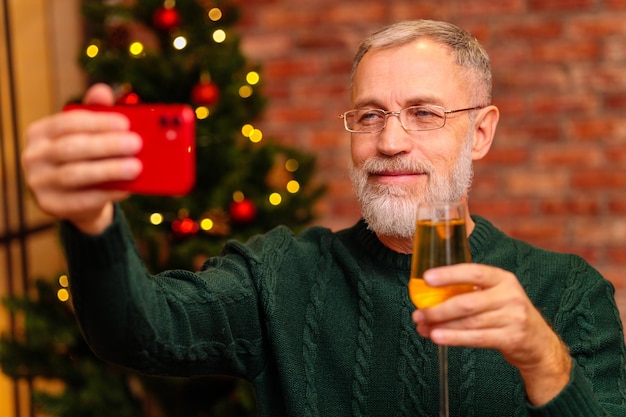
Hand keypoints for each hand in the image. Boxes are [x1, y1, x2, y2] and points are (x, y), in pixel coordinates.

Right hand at [21, 83, 141, 233]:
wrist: (76, 200)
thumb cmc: (85, 158)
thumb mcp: (88, 134)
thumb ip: (95, 113)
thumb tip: (103, 90)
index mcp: (40, 132)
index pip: (68, 123)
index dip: (98, 122)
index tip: (126, 123)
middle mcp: (33, 156)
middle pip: (72, 148)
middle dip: (107, 145)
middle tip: (136, 144)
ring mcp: (38, 182)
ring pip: (75, 174)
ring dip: (109, 170)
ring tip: (136, 167)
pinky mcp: (51, 205)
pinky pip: (82, 198)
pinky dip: (108, 192)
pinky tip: (128, 187)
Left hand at [411, 263, 571, 405]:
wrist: (539, 343)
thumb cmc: (507, 314)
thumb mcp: (496, 295)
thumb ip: (470, 291)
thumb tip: (430, 294)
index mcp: (503, 279)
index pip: (474, 272)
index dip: (449, 274)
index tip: (427, 278)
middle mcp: (510, 295)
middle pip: (467, 302)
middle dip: (438, 309)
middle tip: (418, 313)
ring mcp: (513, 318)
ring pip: (469, 322)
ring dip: (441, 325)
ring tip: (422, 327)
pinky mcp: (512, 338)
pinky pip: (477, 338)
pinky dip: (454, 338)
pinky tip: (437, 337)